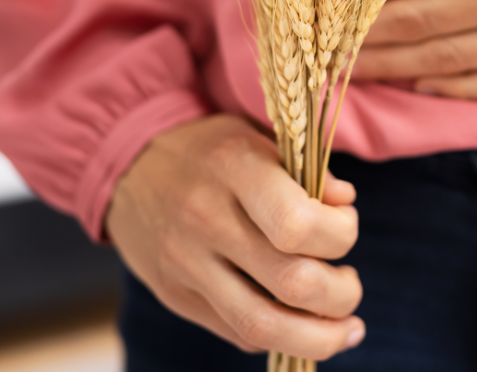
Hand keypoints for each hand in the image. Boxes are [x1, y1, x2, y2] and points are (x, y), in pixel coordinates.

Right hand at [105, 114, 363, 359]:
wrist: (126, 166)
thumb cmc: (210, 151)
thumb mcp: (257, 137)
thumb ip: (306, 171)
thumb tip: (345, 204)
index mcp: (234, 169)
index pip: (297, 224)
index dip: (340, 236)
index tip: (345, 228)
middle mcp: (206, 220)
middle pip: (291, 282)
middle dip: (341, 294)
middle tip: (350, 284)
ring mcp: (185, 265)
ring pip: (262, 325)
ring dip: (319, 338)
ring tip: (345, 328)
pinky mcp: (175, 296)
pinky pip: (237, 332)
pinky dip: (280, 336)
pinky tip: (302, 326)